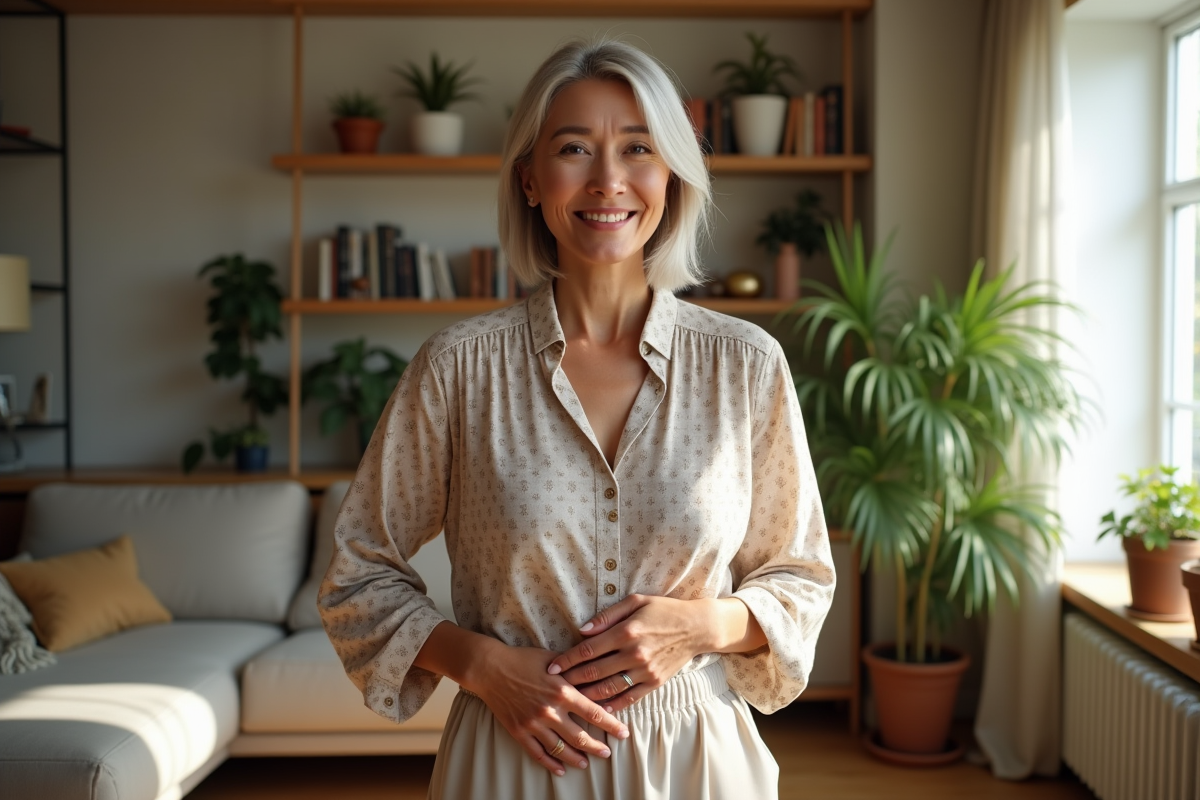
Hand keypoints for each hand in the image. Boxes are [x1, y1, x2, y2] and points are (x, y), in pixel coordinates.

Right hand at [467, 641, 629, 775]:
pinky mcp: (519, 731)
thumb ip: (574, 668)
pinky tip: (560, 769)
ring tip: (586, 764)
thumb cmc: (523, 659)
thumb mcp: (553, 659)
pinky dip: (550, 763)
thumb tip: (595, 671)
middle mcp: (550, 711)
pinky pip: (537, 753)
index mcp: (562, 691)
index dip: (612, 726)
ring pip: (560, 748)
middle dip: (597, 747)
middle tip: (608, 754)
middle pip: (580, 736)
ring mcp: (534, 723)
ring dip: (576, 759)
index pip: (594, 713)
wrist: (490, 668)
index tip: (623, 733)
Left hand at [546, 594, 711, 712]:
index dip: (566, 660)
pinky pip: (628, 698)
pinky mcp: (654, 683)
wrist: (696, 627)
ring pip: (608, 689)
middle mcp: (634, 654)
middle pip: (593, 672)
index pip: (588, 650)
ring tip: (569, 699)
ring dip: (586, 696)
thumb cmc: (663, 610)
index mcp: (626, 632)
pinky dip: (611, 706)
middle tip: (553, 686)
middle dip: (570, 680)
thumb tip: (582, 630)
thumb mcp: (635, 602)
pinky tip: (597, 708)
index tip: (551, 667)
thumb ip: (607, 616)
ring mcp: (644, 671)